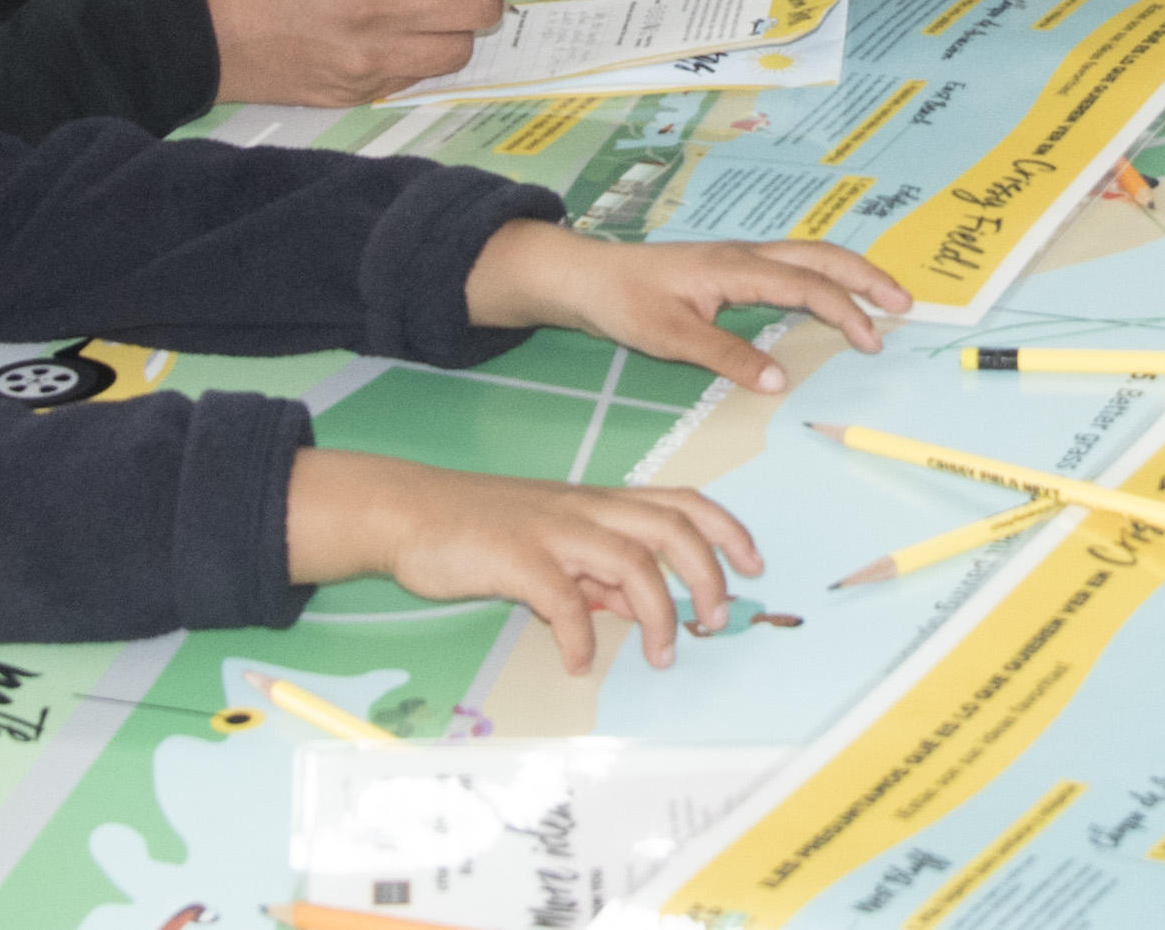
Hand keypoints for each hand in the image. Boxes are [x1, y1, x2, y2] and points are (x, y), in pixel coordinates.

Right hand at [197, 0, 503, 107]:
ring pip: (459, 49)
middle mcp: (378, 5)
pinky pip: (419, 75)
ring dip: (454, 29)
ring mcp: (371, 57)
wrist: (202, 30)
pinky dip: (419, 56)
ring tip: (426, 14)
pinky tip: (391, 39)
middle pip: (482, 4)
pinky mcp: (360, 91)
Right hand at [284, 450, 756, 670]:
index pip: (681, 503)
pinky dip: (579, 634)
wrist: (409, 511)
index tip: (755, 565)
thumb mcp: (551, 544)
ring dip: (658, 613)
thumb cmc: (481, 529)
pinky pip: (562, 598)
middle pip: (672, 528)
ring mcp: (552, 529)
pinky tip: (575, 661)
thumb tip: (638, 604)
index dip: (727, 530)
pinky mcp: (516, 556)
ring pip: (631, 560)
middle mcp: (585, 509)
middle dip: (708, 575)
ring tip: (660, 656)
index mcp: (598, 503)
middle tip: (714, 623)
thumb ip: (596, 572)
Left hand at [467, 221, 906, 391]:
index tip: (872, 341)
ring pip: (808, 256)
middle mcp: (745, 255)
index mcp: (736, 269)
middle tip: (905, 303)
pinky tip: (832, 294)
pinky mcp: (732, 268)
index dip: (844, 312)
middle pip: (820, 257)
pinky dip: (824, 275)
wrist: (588, 276)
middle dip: (866, 277)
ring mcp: (740, 258)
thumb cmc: (626, 303)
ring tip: (884, 296)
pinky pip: (791, 265)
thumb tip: (779, 380)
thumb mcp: (672, 337)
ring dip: (849, 273)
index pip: (806, 286)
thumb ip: (726, 356)